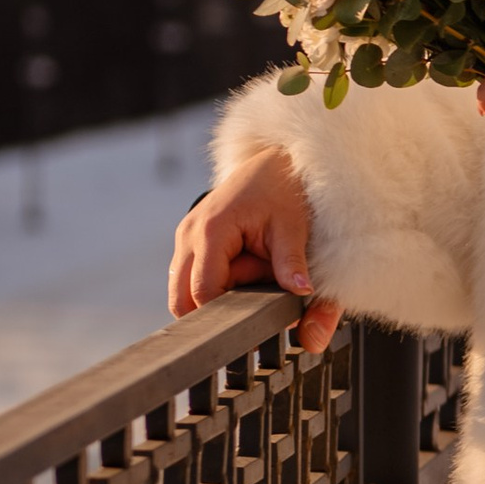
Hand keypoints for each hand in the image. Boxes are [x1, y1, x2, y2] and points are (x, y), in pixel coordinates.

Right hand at [169, 149, 340, 354]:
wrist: (273, 164)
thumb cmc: (282, 191)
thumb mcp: (293, 228)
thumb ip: (293, 263)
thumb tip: (302, 293)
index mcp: (210, 230)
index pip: (203, 293)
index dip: (227, 313)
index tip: (255, 320)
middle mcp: (189, 235)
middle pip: (182, 300)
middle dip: (215, 312)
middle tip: (252, 304)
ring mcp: (186, 239)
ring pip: (183, 292)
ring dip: (215, 298)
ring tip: (249, 281)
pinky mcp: (191, 243)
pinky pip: (192, 279)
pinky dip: (215, 286)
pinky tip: (242, 273)